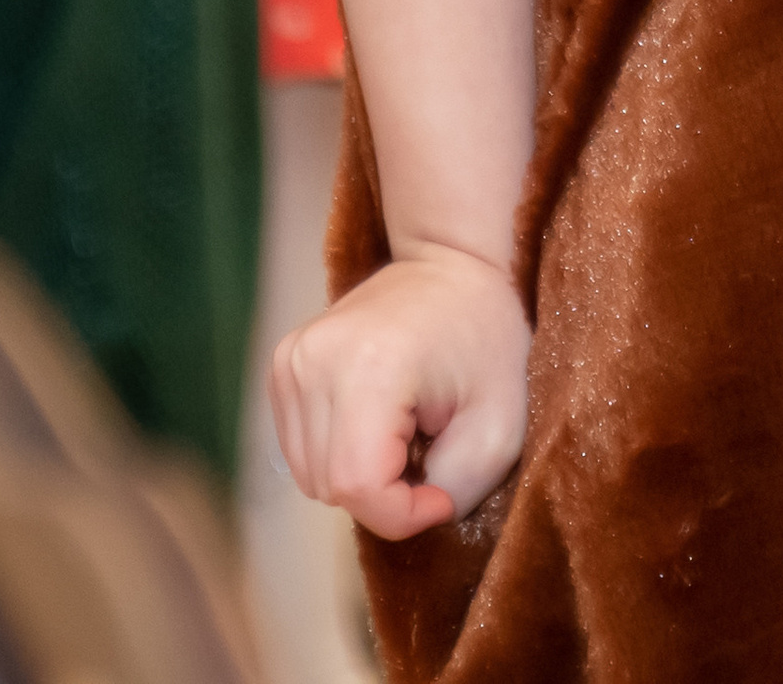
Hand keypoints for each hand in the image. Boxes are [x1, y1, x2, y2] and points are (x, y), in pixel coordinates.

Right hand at [270, 247, 530, 539]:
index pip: (358, 486)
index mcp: (368, 366)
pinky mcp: (283, 365)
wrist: (451, 266)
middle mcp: (314, 360)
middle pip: (331, 487)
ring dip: (361, 477)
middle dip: (385, 496)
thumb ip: (456, 489)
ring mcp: (291, 359)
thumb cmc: (486, 340)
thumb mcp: (499, 426)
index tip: (442, 494)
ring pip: (310, 476)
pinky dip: (340, 455)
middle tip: (429, 457)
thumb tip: (406, 517)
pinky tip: (375, 424)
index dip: (403, 514)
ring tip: (404, 435)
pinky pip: (301, 450)